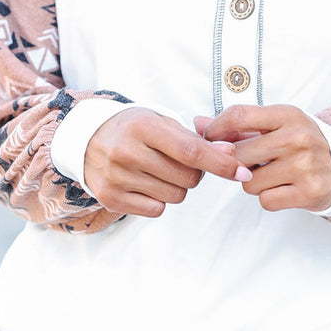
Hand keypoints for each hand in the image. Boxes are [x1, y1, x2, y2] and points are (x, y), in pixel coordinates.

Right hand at [84, 107, 251, 217]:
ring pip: (175, 196)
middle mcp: (127, 152)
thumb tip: (229, 153)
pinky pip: (157, 209)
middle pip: (188, 178)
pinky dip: (160, 199)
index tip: (243, 171)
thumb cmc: (134, 127)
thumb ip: (196, 138)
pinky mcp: (110, 198)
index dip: (221, 163)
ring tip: (160, 169)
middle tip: (181, 161)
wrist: (87, 137)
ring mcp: (116, 177)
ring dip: (178, 185)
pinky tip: (146, 182)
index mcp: (143, 126)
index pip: (191, 151)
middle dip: (196, 172)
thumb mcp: (161, 121)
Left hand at [196, 105, 330, 212]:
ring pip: (248, 182)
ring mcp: (305, 165)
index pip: (238, 115)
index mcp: (288, 115)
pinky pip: (266, 200)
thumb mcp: (278, 125)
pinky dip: (269, 197)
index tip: (210, 139)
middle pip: (238, 154)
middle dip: (235, 162)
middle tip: (249, 162)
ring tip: (272, 174)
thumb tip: (197, 123)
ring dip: (253, 182)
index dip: (216, 129)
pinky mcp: (309, 192)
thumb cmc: (302, 143)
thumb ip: (238, 126)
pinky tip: (283, 187)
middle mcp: (298, 138)